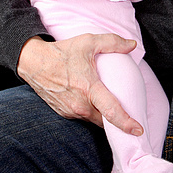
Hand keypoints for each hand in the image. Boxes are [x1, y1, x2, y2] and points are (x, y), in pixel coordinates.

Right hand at [17, 34, 143, 134]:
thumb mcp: (88, 42)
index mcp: (88, 88)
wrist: (34, 63)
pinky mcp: (64, 113)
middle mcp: (80, 105)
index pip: (111, 112)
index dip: (126, 123)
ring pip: (94, 120)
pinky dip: (91, 112)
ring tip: (113, 108)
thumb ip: (113, 42)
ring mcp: (71, 111)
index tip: (138, 131)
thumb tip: (132, 45)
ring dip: (104, 117)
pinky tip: (94, 102)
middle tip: (130, 118)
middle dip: (118, 122)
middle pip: (105, 122)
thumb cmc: (62, 52)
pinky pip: (83, 117)